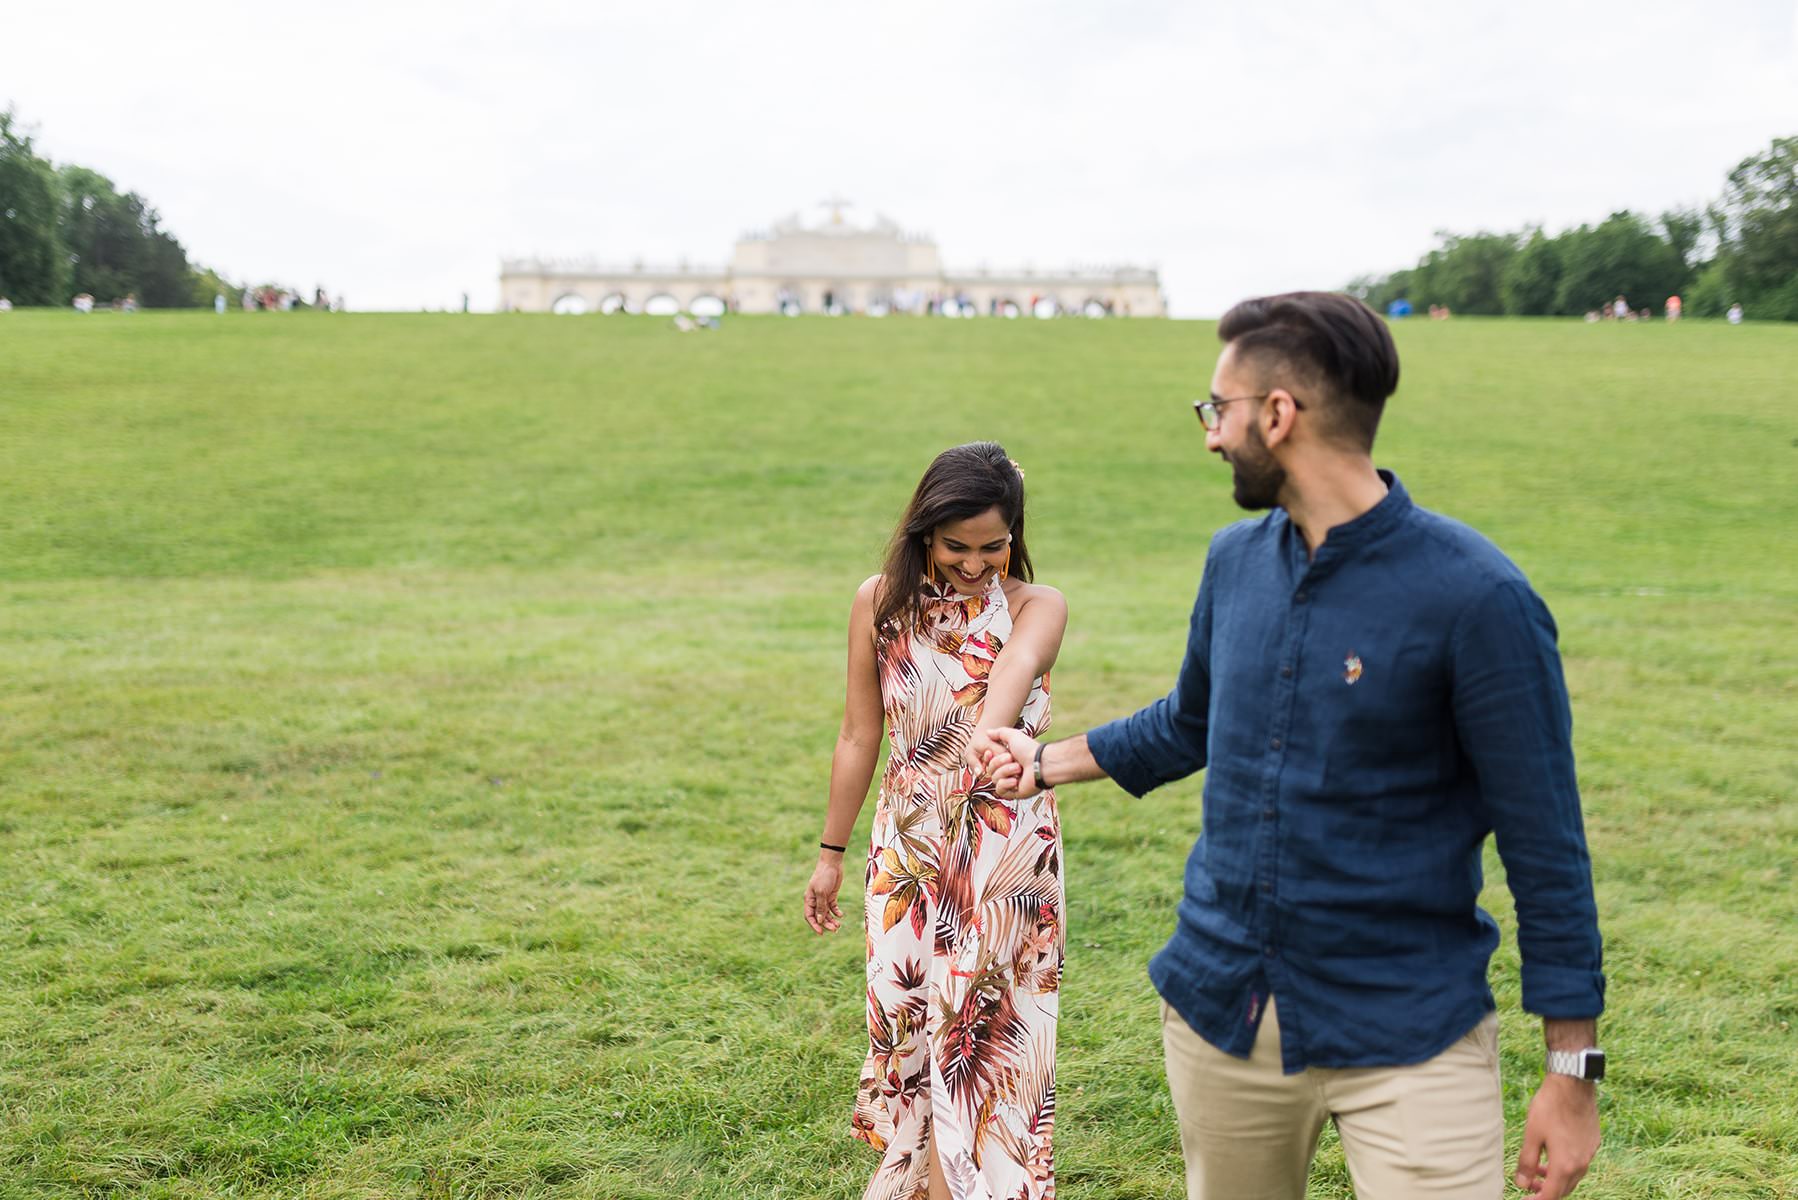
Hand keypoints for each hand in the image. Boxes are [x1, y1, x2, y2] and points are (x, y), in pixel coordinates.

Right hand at [803, 856, 845, 934]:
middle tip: (835, 929)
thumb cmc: (823, 876)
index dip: (814, 925)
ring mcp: (823, 898)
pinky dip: (836, 912)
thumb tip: (820, 920)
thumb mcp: (821, 892)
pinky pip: (833, 908)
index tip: (821, 933)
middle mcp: (815, 900)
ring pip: (826, 914)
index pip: (809, 916)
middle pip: (819, 917)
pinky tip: (841, 915)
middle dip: (826, 924)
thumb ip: (821, 906)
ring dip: (832, 920)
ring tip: (838, 925)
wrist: (832, 863)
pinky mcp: (831, 896)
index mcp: (809, 899)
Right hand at [968, 727, 1040, 799]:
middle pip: (990, 770)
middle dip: (998, 763)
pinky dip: (1006, 784)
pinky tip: (1016, 781)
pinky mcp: (1014, 793)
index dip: (987, 758)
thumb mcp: (1013, 736)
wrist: (1040, 763)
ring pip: (995, 779)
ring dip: (1005, 772)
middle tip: (1011, 758)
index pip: (989, 762)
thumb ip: (999, 733)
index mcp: (1007, 760)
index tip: (989, 752)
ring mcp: (1010, 782)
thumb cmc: (1028, 749)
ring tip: (1019, 768)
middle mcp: (1008, 771)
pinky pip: (1000, 790)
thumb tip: (988, 732)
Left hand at [1514, 1075, 1599, 1197]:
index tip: (1525, 1199)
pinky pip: (1579, 1162)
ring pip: (1572, 1176)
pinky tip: (1552, 1152)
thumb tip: (1521, 1184)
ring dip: (1554, 1177)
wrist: (1573, 1085)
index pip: (1551, 1195)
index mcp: (1565, 1165)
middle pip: (1563, 1189)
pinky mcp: (1593, 1143)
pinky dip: (1565, 1165)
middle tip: (1528, 1184)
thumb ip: (1526, 1162)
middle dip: (1545, 1190)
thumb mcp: (1532, 1135)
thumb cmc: (1550, 1107)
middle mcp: (1581, 1164)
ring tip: (1537, 1168)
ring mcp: (1589, 1153)